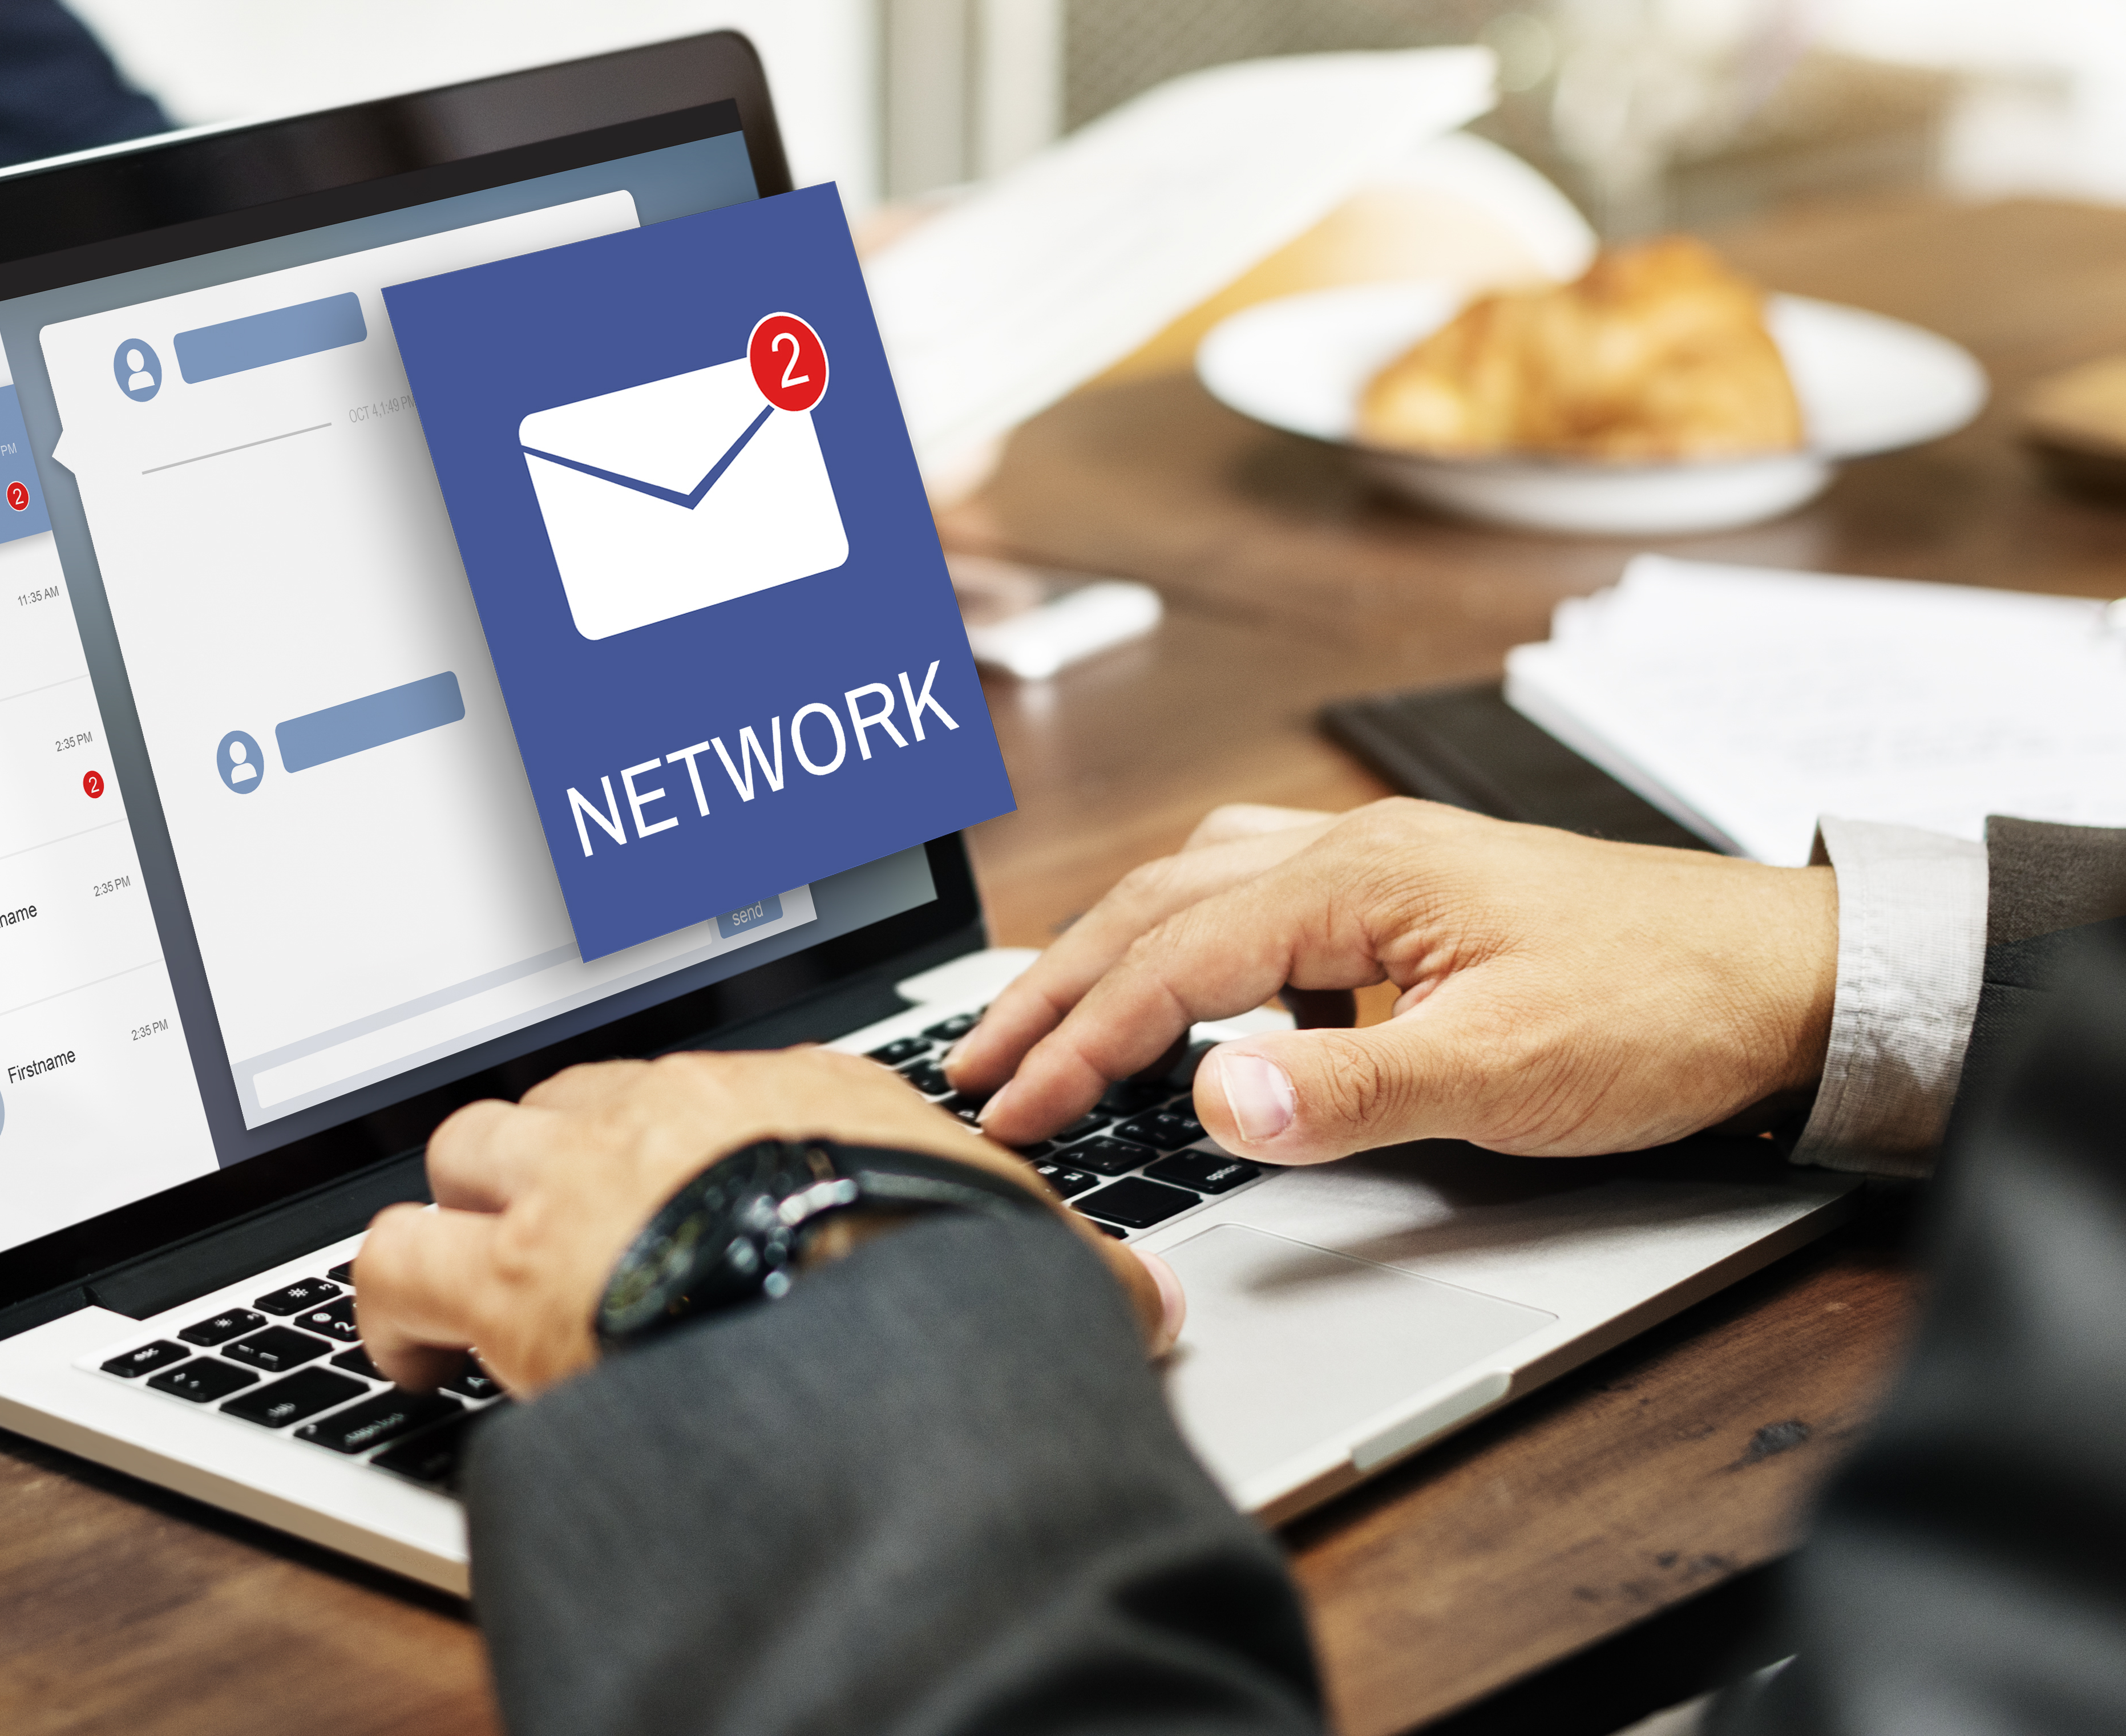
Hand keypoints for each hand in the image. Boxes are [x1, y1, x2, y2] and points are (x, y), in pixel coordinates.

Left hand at [351, 1048, 1181, 1398]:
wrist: (869, 1330)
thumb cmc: (950, 1283)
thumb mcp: (1031, 1258)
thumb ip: (1071, 1263)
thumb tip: (1144, 1300)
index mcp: (795, 1092)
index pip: (711, 1085)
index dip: (680, 1138)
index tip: (676, 1180)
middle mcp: (673, 1111)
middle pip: (575, 1095)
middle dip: (557, 1153)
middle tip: (562, 1223)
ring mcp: (581, 1181)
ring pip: (468, 1144)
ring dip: (461, 1204)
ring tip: (466, 1273)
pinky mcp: (507, 1272)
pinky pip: (393, 1258)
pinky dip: (387, 1303)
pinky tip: (408, 1355)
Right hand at [949, 798, 1836, 1164]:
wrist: (1791, 974)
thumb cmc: (1664, 1009)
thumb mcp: (1504, 1070)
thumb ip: (1347, 1087)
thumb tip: (1212, 1098)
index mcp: (1359, 878)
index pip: (1171, 964)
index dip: (1076, 1044)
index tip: (1009, 1112)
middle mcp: (1355, 850)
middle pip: (1156, 906)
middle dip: (1054, 988)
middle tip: (976, 1063)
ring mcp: (1382, 865)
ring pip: (1197, 886)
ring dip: (1110, 951)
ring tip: (1047, 1015)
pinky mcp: (1411, 896)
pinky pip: (1258, 896)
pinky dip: (1191, 938)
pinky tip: (1197, 983)